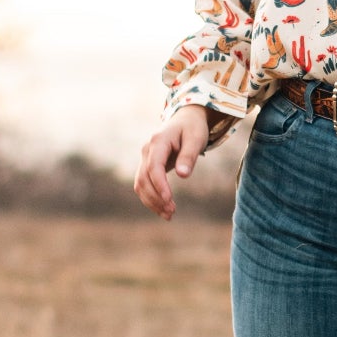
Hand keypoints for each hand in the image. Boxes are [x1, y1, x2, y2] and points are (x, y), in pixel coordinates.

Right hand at [135, 105, 209, 219]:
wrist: (185, 120)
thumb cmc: (193, 129)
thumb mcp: (196, 139)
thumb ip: (189, 156)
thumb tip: (182, 175)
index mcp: (158, 141)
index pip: (154, 167)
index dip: (159, 185)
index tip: (168, 200)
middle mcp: (147, 150)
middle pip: (144, 178)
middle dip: (156, 197)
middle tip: (172, 212)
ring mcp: (145, 158)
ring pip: (140, 184)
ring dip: (152, 201)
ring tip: (169, 215)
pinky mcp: (147, 166)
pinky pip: (144, 184)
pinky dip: (151, 198)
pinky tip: (163, 210)